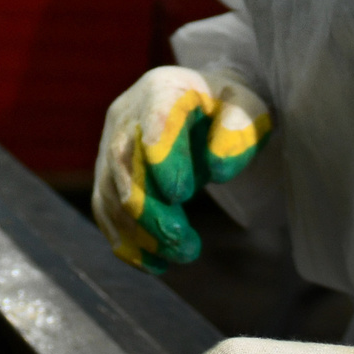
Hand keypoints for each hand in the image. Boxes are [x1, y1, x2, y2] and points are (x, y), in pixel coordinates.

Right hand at [92, 66, 270, 270]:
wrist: (206, 108)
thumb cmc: (230, 109)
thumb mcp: (249, 109)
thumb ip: (237, 131)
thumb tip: (216, 167)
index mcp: (162, 88)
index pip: (153, 119)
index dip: (162, 157)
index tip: (181, 194)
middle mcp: (126, 114)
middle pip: (124, 163)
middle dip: (150, 210)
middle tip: (185, 246)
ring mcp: (110, 144)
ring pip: (110, 192)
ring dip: (140, 232)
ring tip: (179, 255)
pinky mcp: (107, 174)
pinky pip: (105, 210)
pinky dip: (126, 241)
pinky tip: (155, 265)